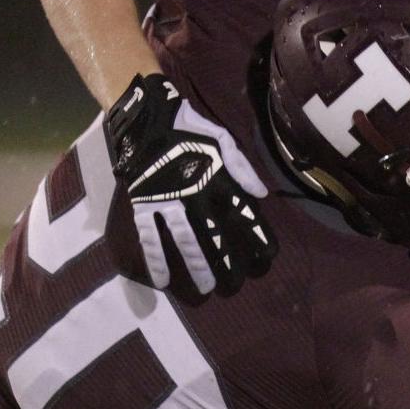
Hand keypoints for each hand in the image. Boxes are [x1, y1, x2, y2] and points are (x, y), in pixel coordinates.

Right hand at [104, 74, 275, 295]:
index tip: (266, 260)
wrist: (148, 118)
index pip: (242, 215)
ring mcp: (168, 201)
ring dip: (196, 268)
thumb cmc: (190, 130)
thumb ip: (242, 168)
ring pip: (185, 241)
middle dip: (227, 263)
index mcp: (217, 179)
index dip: (255, 238)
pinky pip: (150, 237)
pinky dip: (156, 260)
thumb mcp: (223, 140)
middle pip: (215, 235)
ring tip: (206, 291)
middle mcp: (196, 194)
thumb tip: (262, 196)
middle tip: (235, 286)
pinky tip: (164, 283)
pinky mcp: (143, 204)